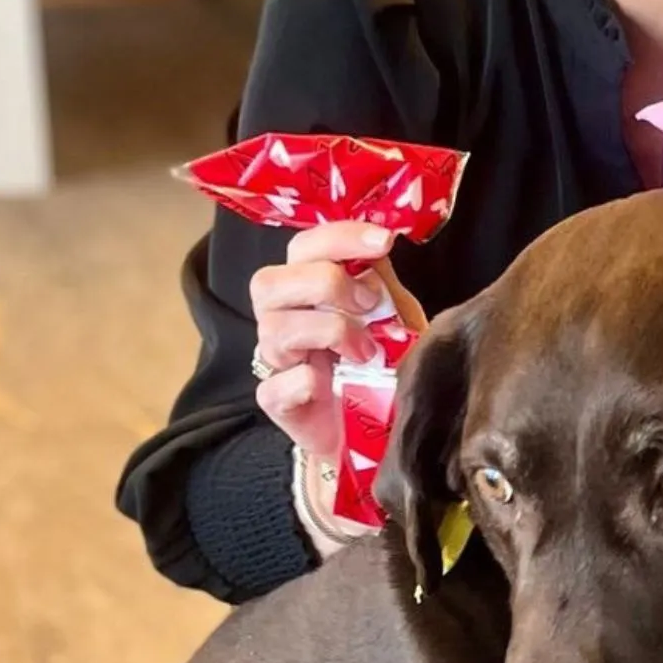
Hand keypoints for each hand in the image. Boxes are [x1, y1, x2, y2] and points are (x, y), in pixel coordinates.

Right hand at [248, 221, 406, 455]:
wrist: (380, 425)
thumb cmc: (383, 362)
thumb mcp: (393, 314)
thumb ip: (382, 282)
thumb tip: (379, 246)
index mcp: (306, 289)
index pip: (304, 248)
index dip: (339, 237)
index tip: (384, 241)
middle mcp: (283, 319)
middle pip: (269, 282)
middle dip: (325, 283)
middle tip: (369, 304)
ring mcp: (277, 362)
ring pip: (273, 328)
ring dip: (328, 330)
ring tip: (366, 351)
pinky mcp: (277, 403)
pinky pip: (274, 386)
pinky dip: (304, 382)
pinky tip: (329, 384)